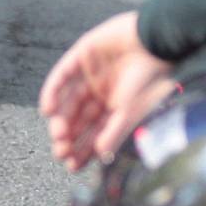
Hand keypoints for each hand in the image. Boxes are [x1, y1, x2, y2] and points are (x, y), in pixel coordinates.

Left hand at [41, 13, 167, 169]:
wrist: (157, 39)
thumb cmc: (152, 77)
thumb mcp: (132, 109)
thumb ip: (115, 132)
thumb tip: (101, 154)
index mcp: (115, 107)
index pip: (95, 132)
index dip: (84, 150)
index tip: (72, 166)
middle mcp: (101, 92)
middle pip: (78, 119)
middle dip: (69, 136)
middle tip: (61, 151)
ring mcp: (90, 74)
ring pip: (68, 100)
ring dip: (60, 118)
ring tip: (57, 134)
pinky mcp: (81, 55)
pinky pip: (62, 75)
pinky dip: (52, 92)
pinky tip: (48, 111)